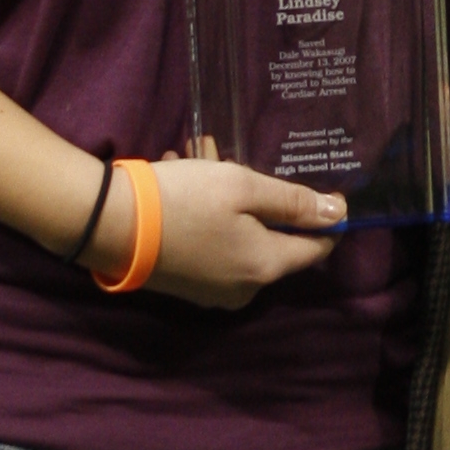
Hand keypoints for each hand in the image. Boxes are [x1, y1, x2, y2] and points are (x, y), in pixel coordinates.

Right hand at [95, 150, 346, 311]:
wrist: (110, 226)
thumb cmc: (184, 200)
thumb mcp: (243, 187)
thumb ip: (294, 202)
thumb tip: (339, 213)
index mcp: (266, 266)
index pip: (316, 248)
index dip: (326, 219)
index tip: (325, 188)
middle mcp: (245, 289)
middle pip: (273, 240)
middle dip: (262, 199)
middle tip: (235, 159)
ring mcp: (214, 291)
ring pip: (240, 237)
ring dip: (229, 201)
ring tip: (200, 158)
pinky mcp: (189, 285)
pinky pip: (214, 246)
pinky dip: (208, 217)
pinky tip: (184, 179)